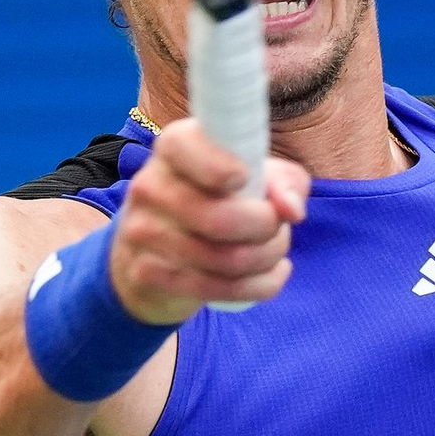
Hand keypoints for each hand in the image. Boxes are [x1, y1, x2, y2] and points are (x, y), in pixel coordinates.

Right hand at [110, 119, 309, 323]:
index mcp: (176, 147)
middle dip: (268, 227)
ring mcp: (142, 232)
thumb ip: (284, 182)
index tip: (244, 179)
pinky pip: (217, 289)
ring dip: (268, 257)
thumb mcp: (258, 176)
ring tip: (276, 248)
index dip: (220, 167)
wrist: (159, 248)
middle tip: (279, 226)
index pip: (185, 146)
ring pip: (225, 259)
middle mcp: (150, 185)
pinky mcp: (146, 274)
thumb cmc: (222, 198)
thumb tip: (292, 210)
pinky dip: (261, 285)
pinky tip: (272, 274)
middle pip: (219, 218)